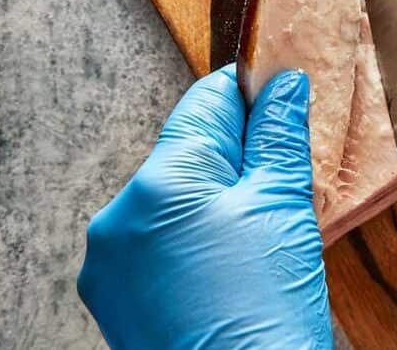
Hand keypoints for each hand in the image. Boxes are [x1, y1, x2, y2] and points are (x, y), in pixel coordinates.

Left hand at [78, 65, 331, 348]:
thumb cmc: (268, 311)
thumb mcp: (284, 208)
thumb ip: (280, 134)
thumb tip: (283, 84)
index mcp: (160, 183)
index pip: (207, 102)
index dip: (250, 96)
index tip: (281, 99)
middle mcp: (119, 217)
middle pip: (188, 153)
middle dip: (238, 159)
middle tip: (283, 190)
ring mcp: (111, 263)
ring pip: (173, 200)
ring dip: (215, 202)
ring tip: (259, 240)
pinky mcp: (115, 298)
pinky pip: (158, 244)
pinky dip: (193, 242)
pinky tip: (231, 267)